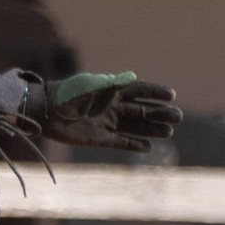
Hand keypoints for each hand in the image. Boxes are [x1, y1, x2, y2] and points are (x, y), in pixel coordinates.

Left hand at [25, 71, 178, 152]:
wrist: (46, 112)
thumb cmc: (67, 94)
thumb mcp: (89, 85)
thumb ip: (111, 82)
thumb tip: (133, 76)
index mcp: (111, 91)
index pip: (139, 91)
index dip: (155, 93)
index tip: (172, 95)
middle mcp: (112, 107)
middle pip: (142, 110)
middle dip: (160, 113)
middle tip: (178, 117)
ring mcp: (107, 123)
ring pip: (135, 127)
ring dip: (151, 130)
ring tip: (169, 132)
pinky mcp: (99, 138)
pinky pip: (120, 142)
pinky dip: (133, 145)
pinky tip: (148, 148)